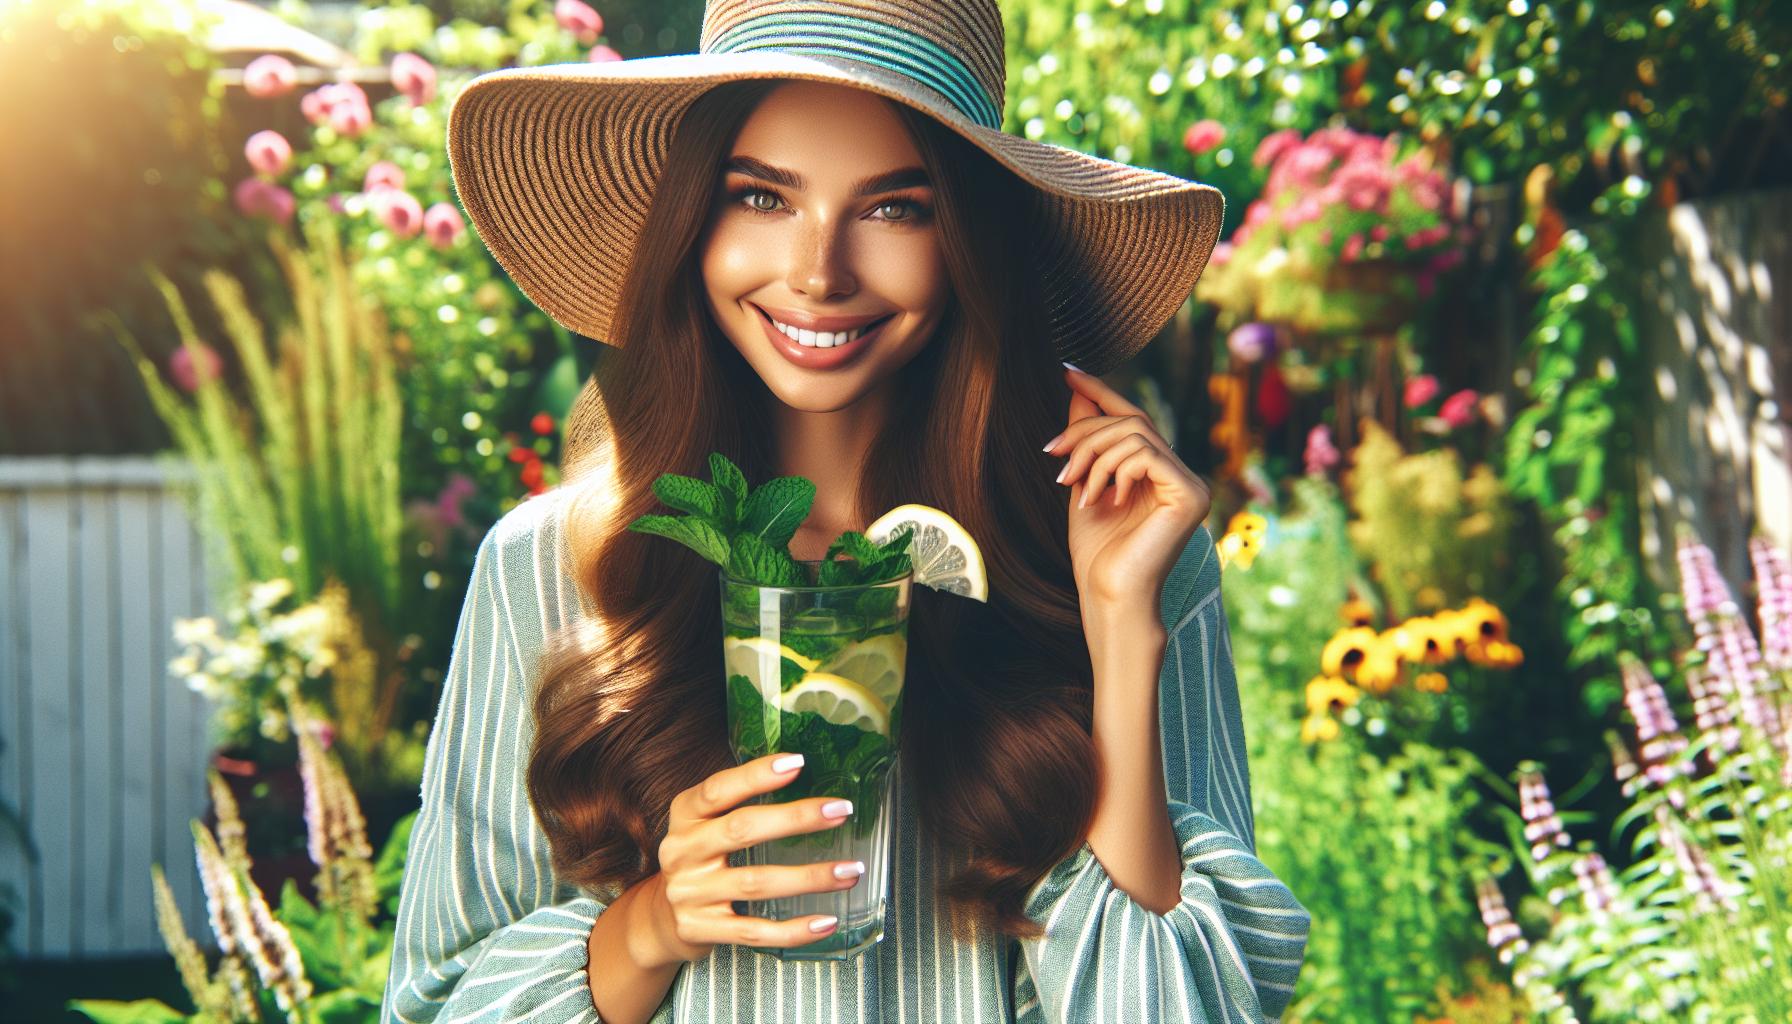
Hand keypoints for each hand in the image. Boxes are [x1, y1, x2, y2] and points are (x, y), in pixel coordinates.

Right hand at [641, 753, 864, 965]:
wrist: (661, 918)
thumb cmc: (699, 860)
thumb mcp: (704, 824)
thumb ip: (737, 803)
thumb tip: (801, 773)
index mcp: (685, 816)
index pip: (718, 790)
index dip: (756, 774)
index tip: (798, 763)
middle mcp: (683, 852)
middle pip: (742, 829)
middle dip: (796, 819)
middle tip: (840, 810)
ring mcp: (690, 893)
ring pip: (757, 882)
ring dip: (810, 877)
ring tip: (849, 871)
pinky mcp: (702, 930)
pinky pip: (755, 931)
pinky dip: (794, 929)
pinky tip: (826, 921)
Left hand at [1044, 366, 1211, 609]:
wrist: (1109, 595)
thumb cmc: (1097, 551)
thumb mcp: (1084, 484)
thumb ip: (1087, 442)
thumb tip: (1078, 392)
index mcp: (1158, 473)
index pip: (1133, 419)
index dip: (1102, 392)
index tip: (1068, 372)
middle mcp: (1180, 475)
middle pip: (1131, 421)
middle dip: (1085, 431)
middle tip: (1052, 454)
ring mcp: (1190, 484)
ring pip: (1135, 434)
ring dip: (1093, 455)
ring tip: (1073, 486)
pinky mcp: (1190, 495)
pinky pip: (1146, 454)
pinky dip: (1114, 470)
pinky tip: (1103, 498)